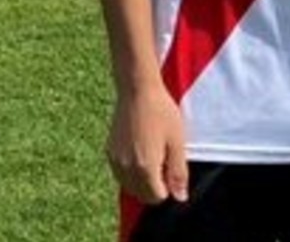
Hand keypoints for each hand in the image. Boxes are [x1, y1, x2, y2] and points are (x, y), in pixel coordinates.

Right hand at [106, 85, 188, 204]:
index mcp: (145, 168)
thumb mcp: (177, 142)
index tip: (171, 167)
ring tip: (153, 155)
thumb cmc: (162, 113)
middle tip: (164, 160)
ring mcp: (115, 161)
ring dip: (142, 181)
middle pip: (142, 195)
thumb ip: (178, 173)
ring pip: (130, 187)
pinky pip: (120, 174)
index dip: (168, 187)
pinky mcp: (109, 152)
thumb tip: (180, 198)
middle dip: (155, 187)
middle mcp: (126, 169)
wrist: (137, 91)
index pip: (157, 197)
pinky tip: (140, 152)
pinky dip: (131, 172)